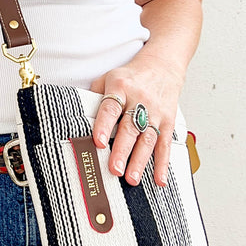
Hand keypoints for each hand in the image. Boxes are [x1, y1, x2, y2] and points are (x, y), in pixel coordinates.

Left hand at [90, 57, 182, 187]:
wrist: (162, 66)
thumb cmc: (130, 77)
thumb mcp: (108, 78)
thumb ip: (95, 97)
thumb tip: (77, 119)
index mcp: (120, 87)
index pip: (111, 107)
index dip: (104, 125)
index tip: (99, 142)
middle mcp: (140, 99)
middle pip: (130, 127)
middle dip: (122, 150)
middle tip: (115, 170)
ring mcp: (156, 112)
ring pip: (148, 138)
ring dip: (140, 161)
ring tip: (131, 179)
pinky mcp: (168, 121)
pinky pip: (166, 144)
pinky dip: (163, 163)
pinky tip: (159, 180)